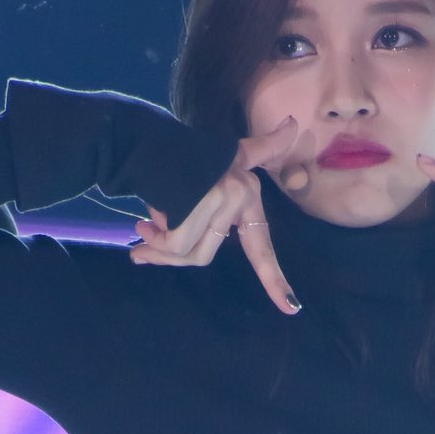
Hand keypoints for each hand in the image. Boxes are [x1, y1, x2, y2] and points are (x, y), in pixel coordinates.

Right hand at [128, 117, 302, 314]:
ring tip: (141, 231)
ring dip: (159, 250)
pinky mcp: (198, 200)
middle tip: (143, 250)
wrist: (146, 138)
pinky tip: (142, 225)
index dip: (274, 280)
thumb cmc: (181, 155)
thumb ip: (260, 149)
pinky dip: (155, 242)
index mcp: (247, 196)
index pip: (262, 247)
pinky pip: (175, 244)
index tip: (292, 309)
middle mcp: (240, 196)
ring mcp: (222, 198)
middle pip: (206, 254)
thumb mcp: (222, 158)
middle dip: (169, 257)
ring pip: (190, 252)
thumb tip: (293, 124)